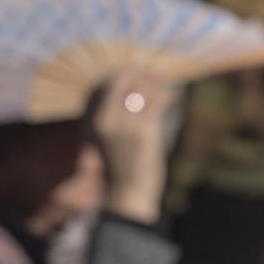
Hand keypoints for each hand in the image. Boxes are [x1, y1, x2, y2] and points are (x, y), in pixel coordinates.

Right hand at [90, 70, 173, 223]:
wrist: (127, 192)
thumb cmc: (117, 163)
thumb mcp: (103, 136)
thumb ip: (109, 112)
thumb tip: (123, 84)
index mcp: (92, 119)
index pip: (109, 81)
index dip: (128, 72)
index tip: (141, 73)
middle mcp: (104, 119)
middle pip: (125, 78)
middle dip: (142, 74)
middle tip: (156, 77)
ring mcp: (123, 125)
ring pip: (143, 88)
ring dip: (157, 84)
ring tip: (163, 88)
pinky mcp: (143, 132)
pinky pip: (157, 101)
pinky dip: (166, 96)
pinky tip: (170, 98)